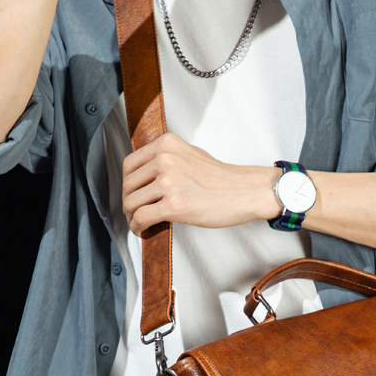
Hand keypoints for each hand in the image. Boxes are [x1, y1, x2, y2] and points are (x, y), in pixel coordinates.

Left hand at [122, 132, 279, 235]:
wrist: (246, 192)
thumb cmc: (223, 178)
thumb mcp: (191, 154)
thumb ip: (167, 158)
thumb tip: (146, 174)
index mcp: (167, 145)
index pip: (130, 164)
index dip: (128, 183)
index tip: (133, 194)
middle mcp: (165, 160)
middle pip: (128, 185)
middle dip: (129, 202)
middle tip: (136, 213)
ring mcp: (169, 182)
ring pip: (132, 203)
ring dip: (132, 217)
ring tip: (140, 224)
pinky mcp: (175, 205)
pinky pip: (142, 218)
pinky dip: (138, 227)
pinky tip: (144, 231)